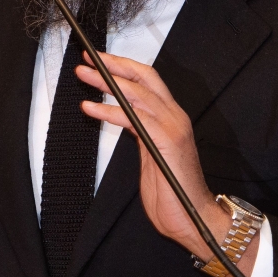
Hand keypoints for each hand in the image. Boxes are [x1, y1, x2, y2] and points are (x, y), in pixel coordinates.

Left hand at [77, 52, 257, 276]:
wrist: (194, 218)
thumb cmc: (172, 190)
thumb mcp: (150, 152)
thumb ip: (139, 130)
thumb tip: (119, 113)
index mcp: (171, 117)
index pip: (148, 80)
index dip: (123, 67)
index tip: (98, 60)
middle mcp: (174, 116)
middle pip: (144, 77)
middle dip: (114, 65)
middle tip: (87, 58)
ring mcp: (172, 127)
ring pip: (137, 93)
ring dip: (107, 82)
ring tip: (84, 75)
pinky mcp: (167, 141)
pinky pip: (133, 118)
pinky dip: (109, 110)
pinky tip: (90, 107)